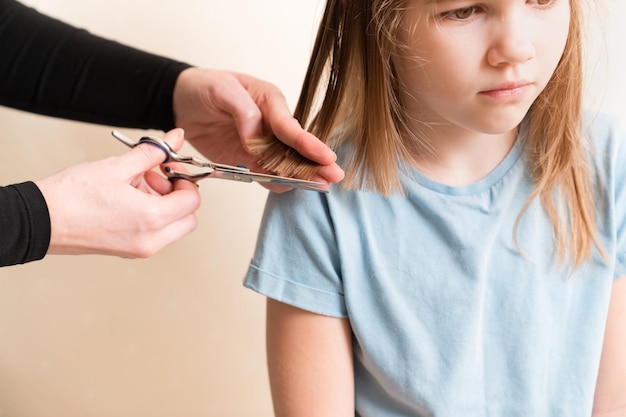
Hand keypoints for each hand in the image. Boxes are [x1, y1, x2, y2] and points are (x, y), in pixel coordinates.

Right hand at [35, 129, 200, 257]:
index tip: (170, 168)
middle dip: (178, 196)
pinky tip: (127, 199)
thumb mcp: (118, 166)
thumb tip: (175, 139)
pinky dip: (151, 217)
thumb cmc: (72, 197)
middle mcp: (151, 240)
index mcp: (152, 219)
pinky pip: (155, 235)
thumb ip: (153, 152)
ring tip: (134, 187)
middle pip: (188, 219)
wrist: (41, 220)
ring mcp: (140, 249)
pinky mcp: (129, 251)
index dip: (185, 180)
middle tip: (155, 178)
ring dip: (164, 206)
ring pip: (173, 228)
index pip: (192, 201)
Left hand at [172, 68, 343, 191]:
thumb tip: (256, 137)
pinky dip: (276, 182)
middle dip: (315, 162)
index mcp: (270, 102)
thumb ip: (243, 112)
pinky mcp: (249, 160)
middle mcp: (271, 124)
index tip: (325, 156)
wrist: (180, 102)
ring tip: (321, 186)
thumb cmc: (203, 87)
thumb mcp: (221, 90)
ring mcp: (261, 145)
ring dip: (301, 175)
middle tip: (334, 176)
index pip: (290, 127)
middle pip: (296, 148)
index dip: (308, 144)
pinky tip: (291, 188)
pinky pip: (265, 174)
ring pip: (285, 164)